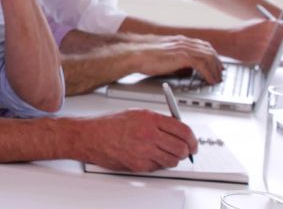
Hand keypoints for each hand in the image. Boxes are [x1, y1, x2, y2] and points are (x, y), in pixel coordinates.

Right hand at [74, 110, 196, 172]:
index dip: (192, 139)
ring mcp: (143, 150)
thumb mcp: (136, 114)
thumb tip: (177, 130)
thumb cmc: (108, 125)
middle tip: (184, 151)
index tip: (193, 143)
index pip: (183, 130)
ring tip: (163, 153)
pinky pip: (158, 167)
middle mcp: (148, 134)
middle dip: (186, 152)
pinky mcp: (138, 164)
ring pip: (172, 160)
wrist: (89, 136)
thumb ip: (158, 121)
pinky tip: (148, 156)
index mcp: (150, 118)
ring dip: (172, 159)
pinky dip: (157, 164)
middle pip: (181, 148)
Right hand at [131, 36, 223, 83]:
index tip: (216, 64)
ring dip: (215, 69)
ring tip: (217, 79)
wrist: (134, 54)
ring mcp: (183, 48)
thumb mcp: (163, 55)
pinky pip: (202, 65)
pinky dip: (209, 73)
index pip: (202, 45)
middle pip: (209, 50)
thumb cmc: (143, 56)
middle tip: (220, 73)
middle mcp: (183, 42)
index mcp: (179, 40)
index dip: (212, 55)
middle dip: (217, 63)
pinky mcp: (182, 56)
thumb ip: (176, 58)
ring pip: (208, 57)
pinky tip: (210, 80)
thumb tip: (184, 69)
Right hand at [222, 19, 282, 62]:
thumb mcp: (256, 23)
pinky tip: (262, 53)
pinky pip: (271, 58)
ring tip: (266, 48)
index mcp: (269, 25)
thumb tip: (282, 30)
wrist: (227, 41)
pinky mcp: (262, 57)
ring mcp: (266, 47)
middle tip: (280, 44)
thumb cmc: (240, 31)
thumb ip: (270, 26)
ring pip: (279, 51)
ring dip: (276, 51)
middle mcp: (269, 36)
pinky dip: (269, 57)